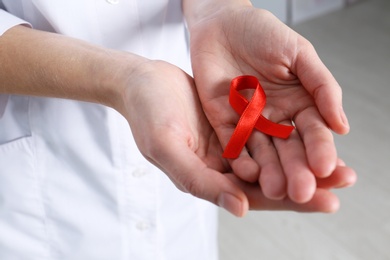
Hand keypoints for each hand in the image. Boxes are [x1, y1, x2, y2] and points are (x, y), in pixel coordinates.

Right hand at [117, 60, 354, 215]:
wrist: (141, 81)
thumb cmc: (147, 114)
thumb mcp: (167, 147)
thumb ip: (200, 180)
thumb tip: (241, 208)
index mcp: (207, 179)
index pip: (254, 196)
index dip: (290, 200)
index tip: (325, 200)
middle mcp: (222, 166)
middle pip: (270, 180)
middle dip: (307, 181)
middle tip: (344, 179)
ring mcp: (229, 144)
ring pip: (272, 157)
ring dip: (303, 159)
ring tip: (338, 162)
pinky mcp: (234, 123)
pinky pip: (266, 133)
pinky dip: (288, 136)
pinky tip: (311, 134)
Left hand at [185, 3, 354, 202]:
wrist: (221, 24)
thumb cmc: (262, 32)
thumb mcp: (298, 53)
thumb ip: (321, 86)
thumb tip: (341, 125)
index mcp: (300, 103)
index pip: (313, 132)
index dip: (320, 150)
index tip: (326, 168)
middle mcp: (277, 118)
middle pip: (288, 149)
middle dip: (295, 170)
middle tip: (301, 192)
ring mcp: (250, 123)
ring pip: (262, 153)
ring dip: (269, 172)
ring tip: (275, 190)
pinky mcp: (225, 123)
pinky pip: (233, 144)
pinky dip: (240, 159)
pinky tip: (248, 174)